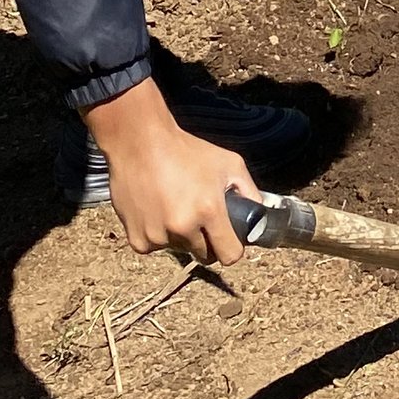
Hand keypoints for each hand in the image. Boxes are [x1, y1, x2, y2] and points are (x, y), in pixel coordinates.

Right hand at [88, 77, 251, 261]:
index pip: (230, 255)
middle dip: (207, 241)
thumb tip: (261, 212)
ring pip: (179, 249)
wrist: (140, 143)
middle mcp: (183, 227)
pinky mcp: (138, 240)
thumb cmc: (186, 150)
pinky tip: (157, 210)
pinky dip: (158, 235)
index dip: (232, 248)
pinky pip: (155, 247)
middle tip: (201, 218)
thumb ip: (249, 191)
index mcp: (209, 210)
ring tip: (175, 205)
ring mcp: (158, 236)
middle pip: (204, 255)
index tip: (229, 239)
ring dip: (181, 235)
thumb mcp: (228, 163)